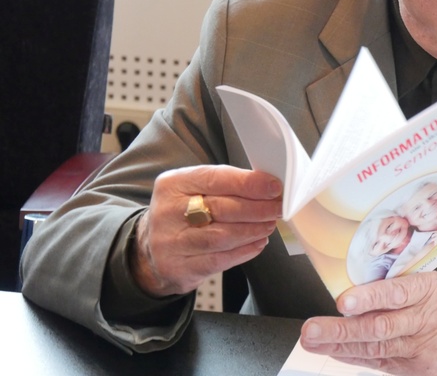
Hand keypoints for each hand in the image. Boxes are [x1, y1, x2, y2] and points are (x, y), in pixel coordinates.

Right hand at [131, 165, 282, 296]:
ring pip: (223, 236)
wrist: (150, 250)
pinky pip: (220, 260)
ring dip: (254, 230)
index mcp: (173, 183)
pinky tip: (258, 243)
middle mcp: (168, 211)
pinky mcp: (179, 267)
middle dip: (258, 208)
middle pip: (223, 208)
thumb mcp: (193, 189)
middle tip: (277, 208)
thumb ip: (225, 184)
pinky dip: (245, 251)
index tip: (274, 187)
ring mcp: (171, 242)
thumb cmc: (182, 213)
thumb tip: (265, 185)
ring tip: (269, 224)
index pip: (216, 178)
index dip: (249, 183)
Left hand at [300, 271, 436, 374]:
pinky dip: (359, 359)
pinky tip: (339, 353)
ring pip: (378, 349)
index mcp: (431, 290)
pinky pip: (386, 365)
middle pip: (380, 328)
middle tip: (312, 330)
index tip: (344, 301)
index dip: (369, 298)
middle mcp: (426, 321)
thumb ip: (404, 287)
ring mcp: (424, 351)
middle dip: (341, 330)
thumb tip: (362, 287)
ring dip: (342, 346)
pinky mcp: (424, 372)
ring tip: (315, 341)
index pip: (397, 294)